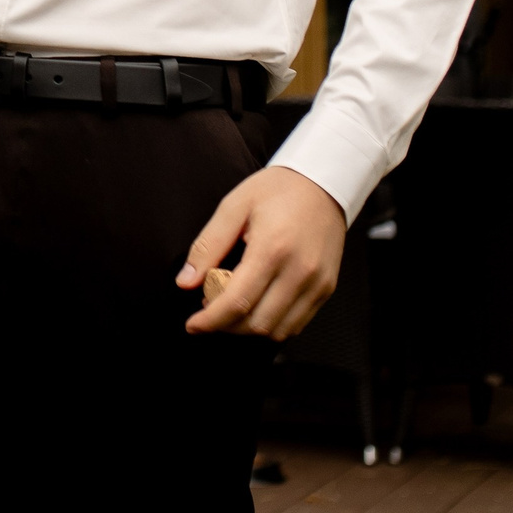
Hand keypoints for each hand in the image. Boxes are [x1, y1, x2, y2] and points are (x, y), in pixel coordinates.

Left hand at [177, 165, 345, 338]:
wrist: (323, 182)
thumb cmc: (278, 190)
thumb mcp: (234, 206)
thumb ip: (207, 246)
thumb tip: (186, 281)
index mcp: (272, 248)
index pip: (237, 302)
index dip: (210, 320)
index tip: (193, 325)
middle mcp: (299, 271)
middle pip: (256, 323)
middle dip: (226, 325)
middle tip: (210, 308)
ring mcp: (317, 283)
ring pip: (278, 330)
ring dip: (249, 328)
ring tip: (233, 306)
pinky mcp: (326, 289)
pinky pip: (296, 323)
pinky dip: (272, 324)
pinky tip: (257, 306)